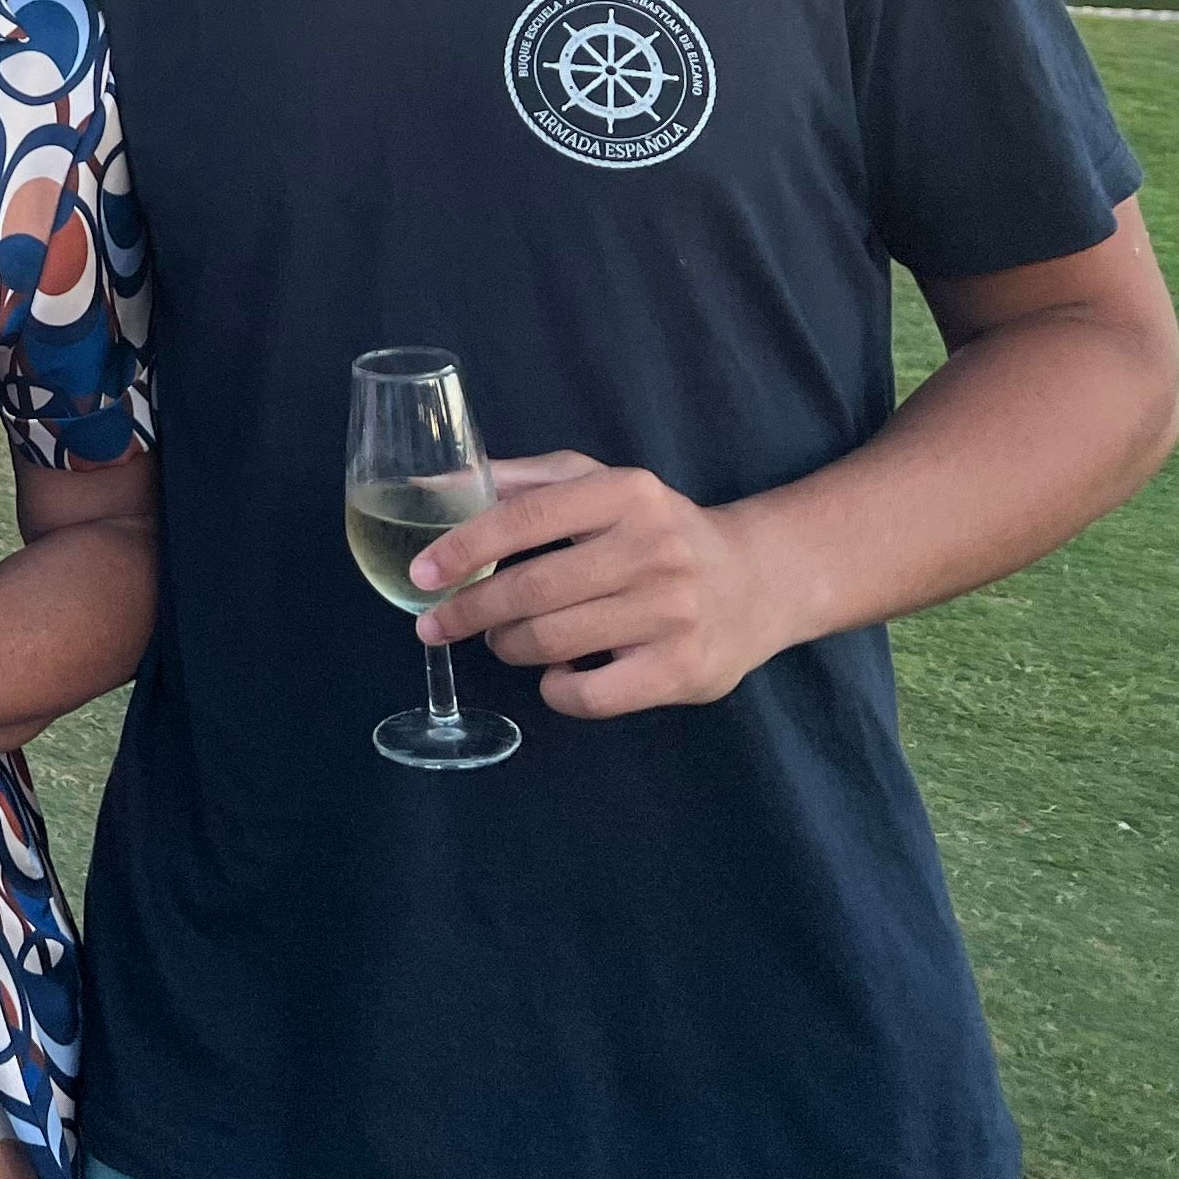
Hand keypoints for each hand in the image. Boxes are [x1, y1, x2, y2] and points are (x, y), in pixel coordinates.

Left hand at [407, 450, 801, 719]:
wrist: (757, 581)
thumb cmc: (654, 529)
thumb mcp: (596, 485)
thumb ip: (517, 482)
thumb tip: (430, 487)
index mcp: (624, 492)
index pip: (526, 517)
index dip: (465, 547)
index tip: (421, 573)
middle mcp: (652, 548)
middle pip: (532, 589)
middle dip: (469, 611)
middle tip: (437, 623)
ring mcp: (672, 612)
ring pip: (553, 643)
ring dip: (509, 647)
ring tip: (505, 640)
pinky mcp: (683, 668)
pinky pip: (591, 695)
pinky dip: (556, 690)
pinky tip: (556, 675)